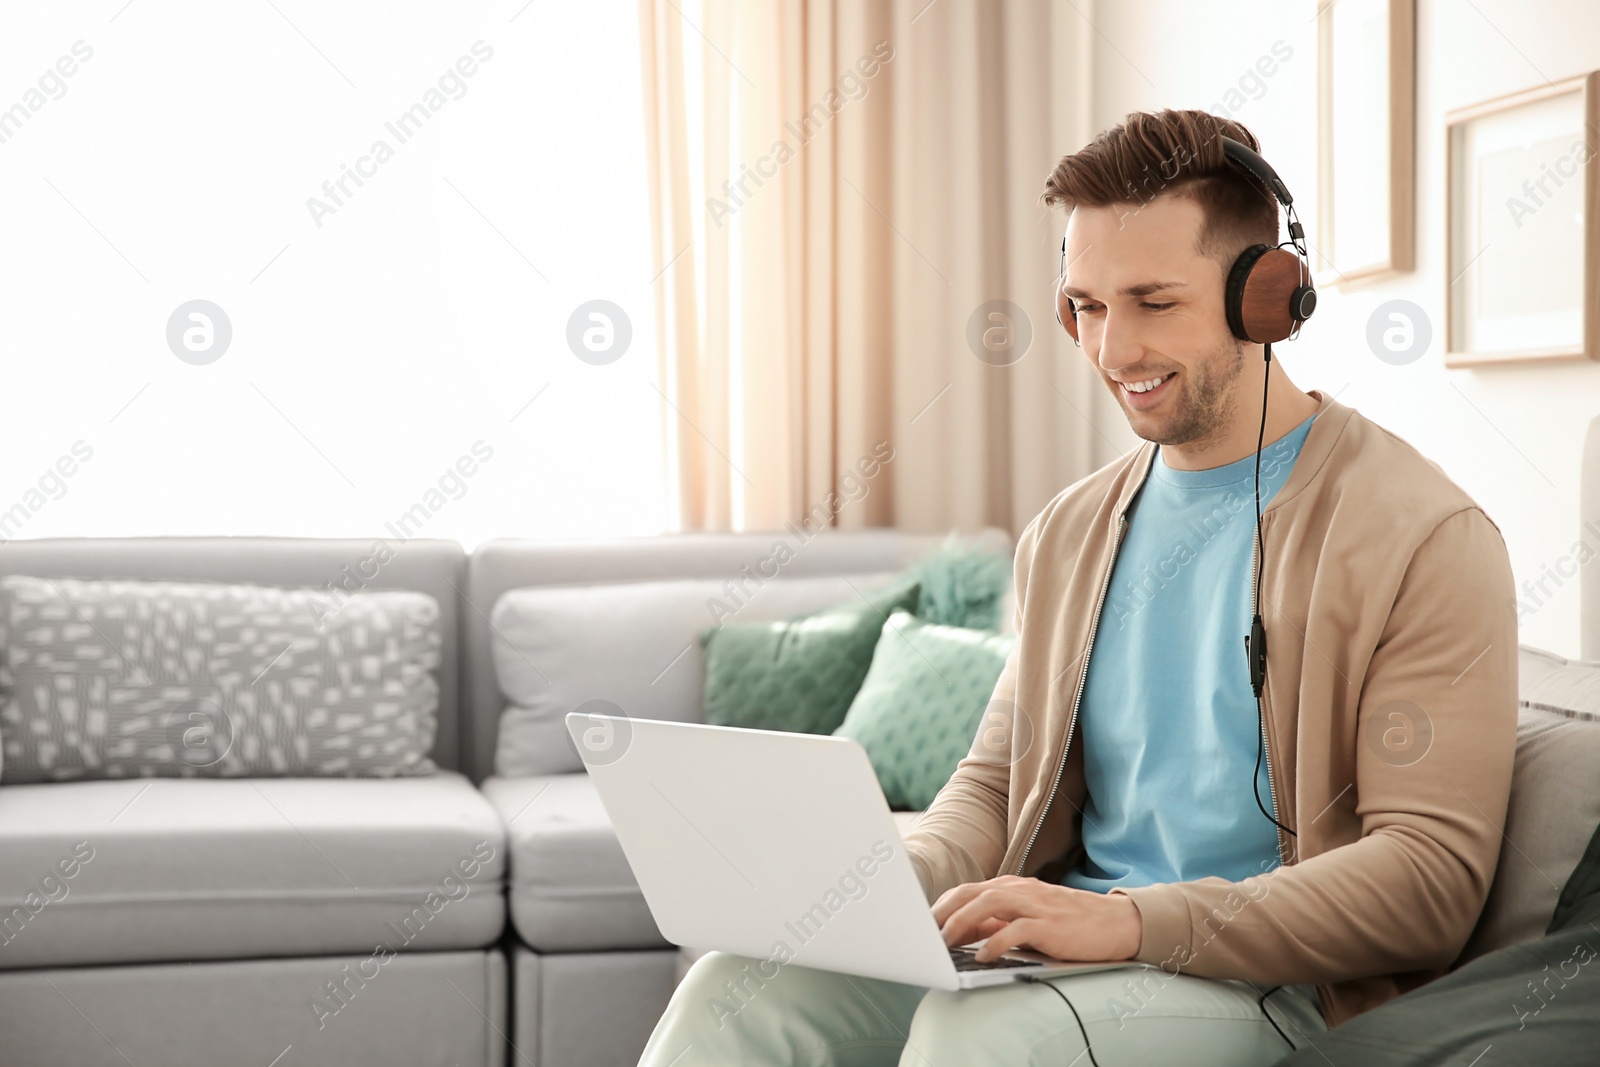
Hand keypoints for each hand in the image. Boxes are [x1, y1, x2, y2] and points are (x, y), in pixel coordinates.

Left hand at [932, 875, 1142, 962]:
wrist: (1114, 923)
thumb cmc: (1069, 923)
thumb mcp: (1029, 917)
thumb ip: (999, 921)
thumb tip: (964, 934)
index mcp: (1012, 886)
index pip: (967, 890)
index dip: (943, 905)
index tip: (924, 924)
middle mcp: (1020, 890)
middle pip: (972, 892)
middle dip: (945, 911)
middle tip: (926, 933)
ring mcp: (1035, 905)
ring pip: (989, 903)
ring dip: (963, 921)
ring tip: (946, 941)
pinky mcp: (1050, 924)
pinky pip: (1017, 929)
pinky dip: (997, 942)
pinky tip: (984, 956)